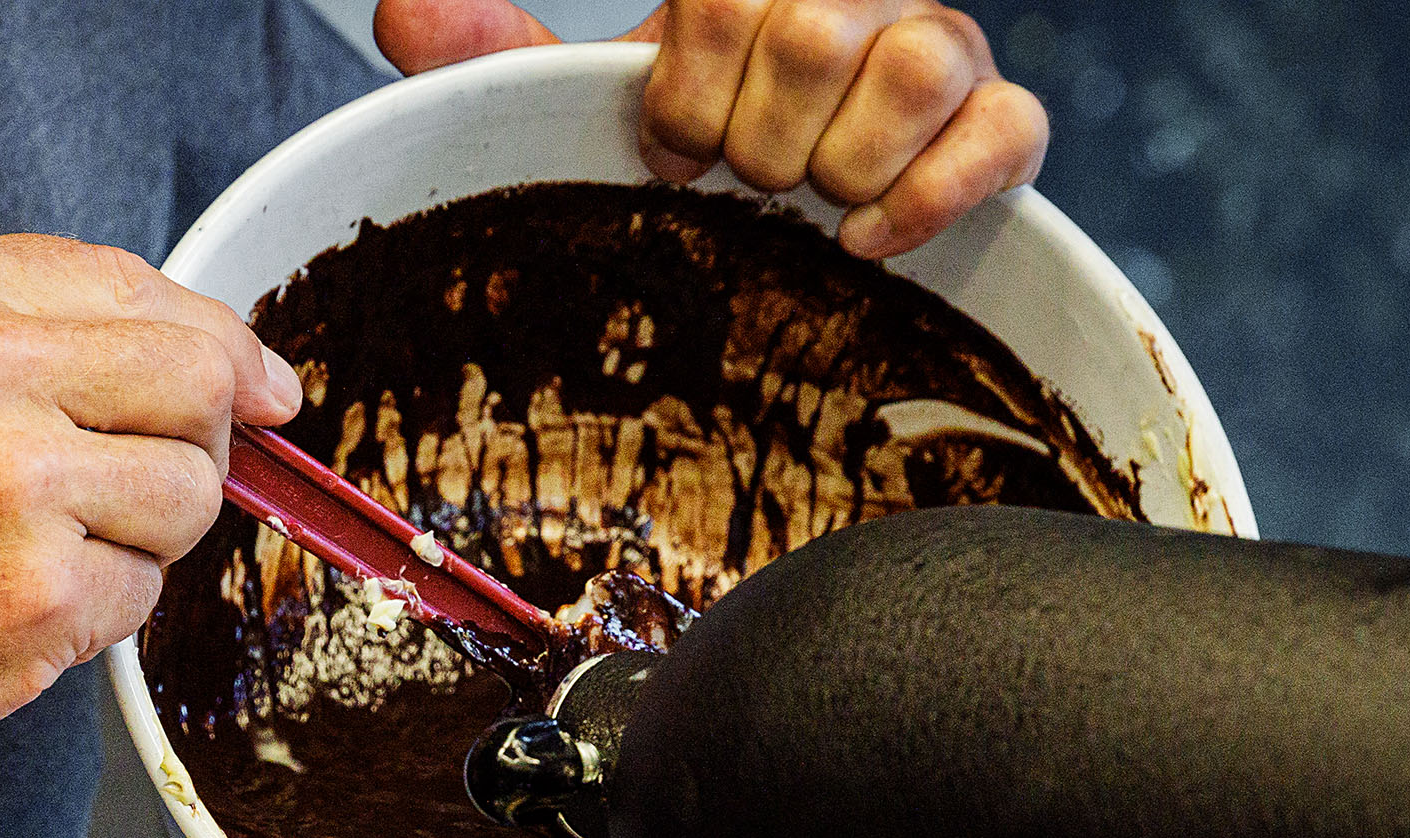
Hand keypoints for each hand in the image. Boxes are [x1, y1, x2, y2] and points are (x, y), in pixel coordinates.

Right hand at [0, 231, 302, 795]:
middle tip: (163, 479)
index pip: (140, 286)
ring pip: (190, 496)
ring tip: (49, 551)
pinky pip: (143, 593)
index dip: (221, 342)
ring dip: (148, 534)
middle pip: (197, 381)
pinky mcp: (40, 600)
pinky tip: (12, 609)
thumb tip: (187, 348)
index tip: (259, 383)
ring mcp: (19, 487)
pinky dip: (102, 609)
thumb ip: (8, 327)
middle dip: (204, 437)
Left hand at [372, 0, 1047, 259]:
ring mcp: (944, 55)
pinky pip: (1005, 134)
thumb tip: (404, 14)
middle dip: (755, 142)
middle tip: (742, 183)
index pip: (728, 1)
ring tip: (806, 207)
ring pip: (909, 71)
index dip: (686, 94)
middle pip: (813, 35)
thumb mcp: (588, 108)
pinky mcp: (1001, 129)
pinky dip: (930, 194)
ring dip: (836, 167)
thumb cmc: (691, 157)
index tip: (673, 149)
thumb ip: (500, 59)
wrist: (781, 227)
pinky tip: (864, 241)